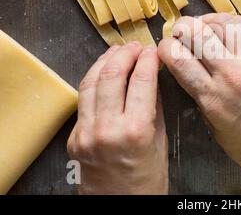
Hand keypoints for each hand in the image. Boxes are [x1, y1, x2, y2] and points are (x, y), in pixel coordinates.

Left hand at [67, 43, 167, 194]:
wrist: (120, 206)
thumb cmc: (148, 179)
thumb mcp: (160, 142)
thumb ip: (154, 107)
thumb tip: (150, 77)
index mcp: (135, 131)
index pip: (141, 80)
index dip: (148, 60)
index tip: (154, 51)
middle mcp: (106, 129)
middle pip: (112, 75)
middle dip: (125, 54)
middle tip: (136, 46)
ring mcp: (85, 133)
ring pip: (91, 82)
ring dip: (105, 61)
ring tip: (118, 51)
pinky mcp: (74, 137)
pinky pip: (84, 100)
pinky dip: (95, 81)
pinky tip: (105, 73)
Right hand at [158, 14, 240, 180]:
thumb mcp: (211, 125)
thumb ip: (197, 94)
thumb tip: (182, 67)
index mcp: (212, 97)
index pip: (178, 58)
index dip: (165, 48)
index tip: (166, 51)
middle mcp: (231, 73)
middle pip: (195, 33)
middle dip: (180, 29)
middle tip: (179, 35)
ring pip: (220, 22)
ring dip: (204, 23)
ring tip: (201, 30)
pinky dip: (227, 21)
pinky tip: (222, 28)